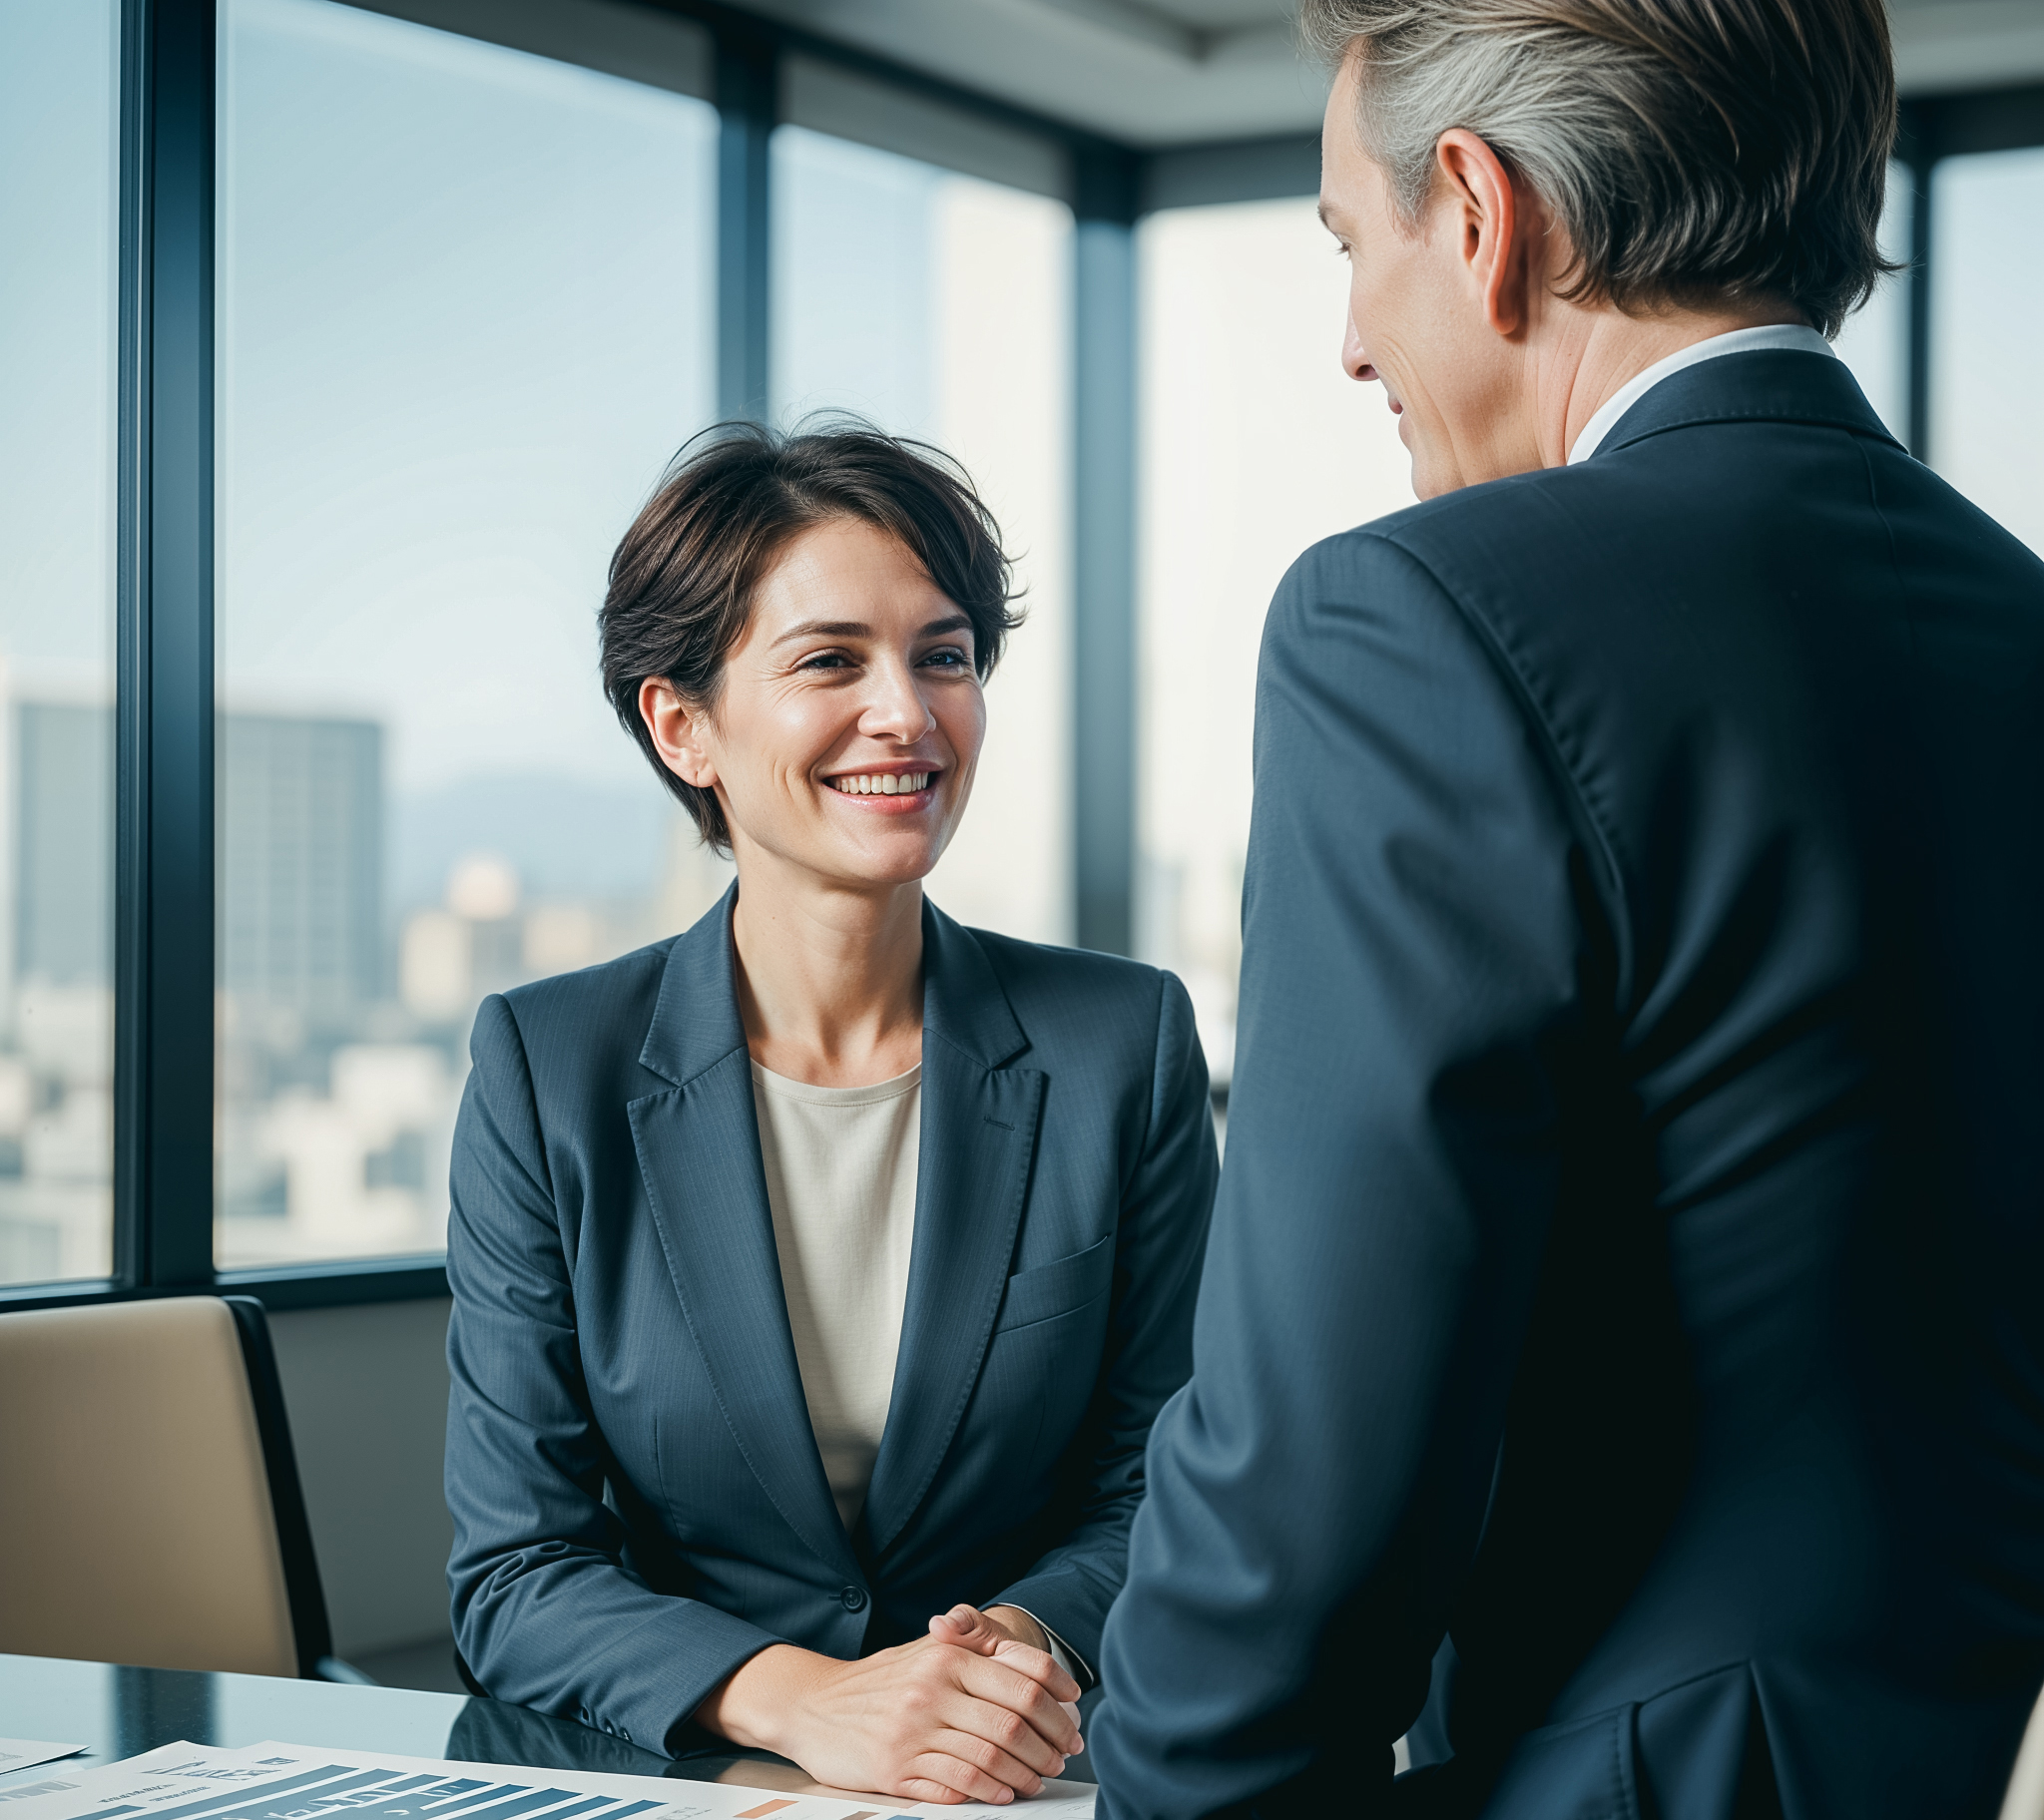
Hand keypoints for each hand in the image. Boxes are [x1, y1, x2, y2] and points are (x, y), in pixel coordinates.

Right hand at [695, 1617, 1081, 1805]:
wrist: (812, 1703)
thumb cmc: (879, 1680)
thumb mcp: (925, 1651)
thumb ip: (975, 1651)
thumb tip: (1036, 1671)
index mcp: (947, 1655)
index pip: (1023, 1677)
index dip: (1058, 1702)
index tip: (1075, 1718)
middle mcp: (932, 1689)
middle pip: (1013, 1723)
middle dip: (1049, 1745)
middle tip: (1063, 1756)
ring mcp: (913, 1730)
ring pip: (990, 1758)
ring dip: (1024, 1774)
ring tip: (1038, 1779)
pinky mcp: (896, 1768)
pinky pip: (956, 1783)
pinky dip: (988, 1791)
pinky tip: (1002, 1792)